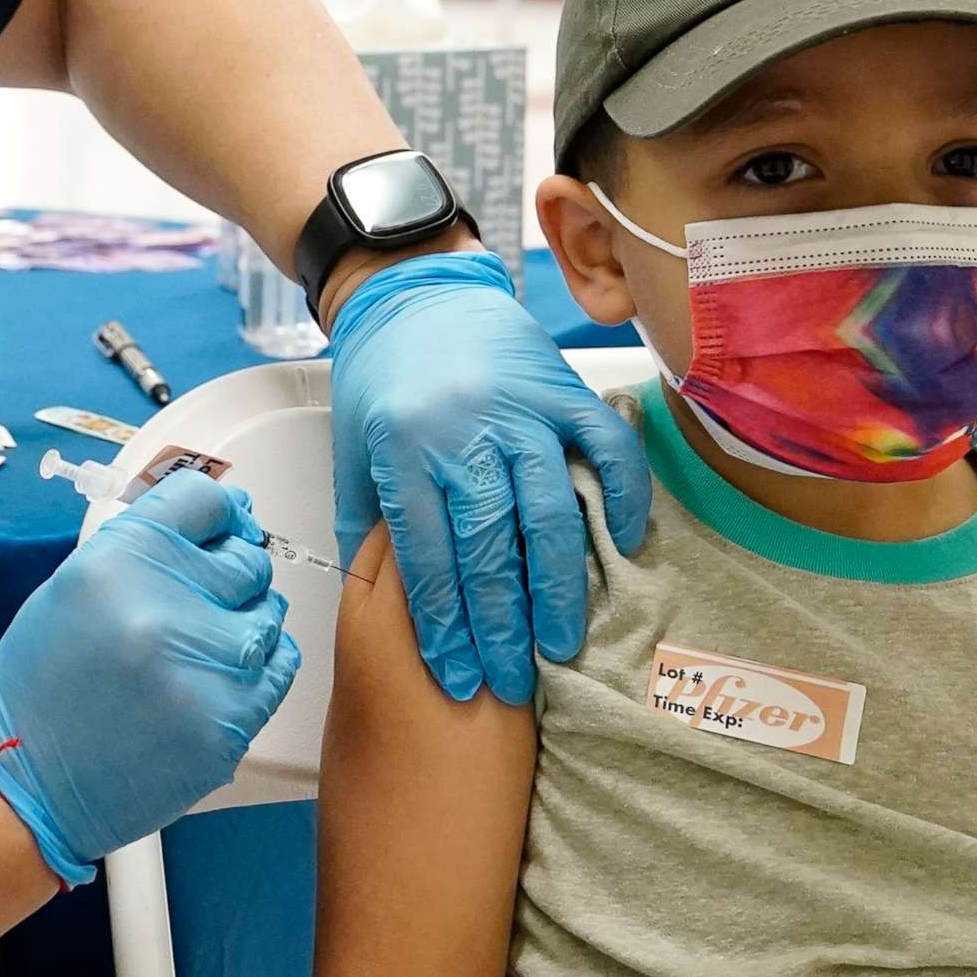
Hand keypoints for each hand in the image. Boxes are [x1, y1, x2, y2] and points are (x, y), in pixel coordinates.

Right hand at [0, 470, 300, 885]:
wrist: (24, 784)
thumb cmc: (41, 688)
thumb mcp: (73, 589)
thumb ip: (146, 548)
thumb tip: (219, 521)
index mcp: (118, 561)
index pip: (204, 500)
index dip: (222, 512)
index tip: (227, 525)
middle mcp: (163, 606)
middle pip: (246, 559)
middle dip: (230, 576)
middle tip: (199, 604)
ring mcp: (202, 668)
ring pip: (268, 614)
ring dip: (244, 624)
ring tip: (197, 651)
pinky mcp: (229, 723)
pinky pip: (278, 668)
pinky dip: (258, 668)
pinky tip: (217, 678)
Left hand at [327, 251, 650, 704]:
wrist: (413, 292)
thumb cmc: (380, 380)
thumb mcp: (354, 452)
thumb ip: (367, 528)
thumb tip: (376, 610)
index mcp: (403, 448)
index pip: (429, 557)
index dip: (445, 625)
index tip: (459, 676)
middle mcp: (465, 428)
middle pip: (489, 546)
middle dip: (500, 626)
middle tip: (510, 684)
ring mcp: (521, 406)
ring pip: (548, 510)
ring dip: (557, 585)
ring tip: (560, 642)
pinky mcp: (564, 386)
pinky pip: (608, 447)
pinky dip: (621, 496)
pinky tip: (622, 544)